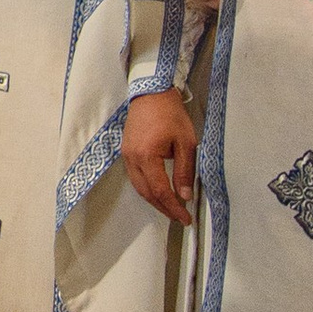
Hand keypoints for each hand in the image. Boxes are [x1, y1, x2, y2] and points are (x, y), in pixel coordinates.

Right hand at [124, 88, 197, 225]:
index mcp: (148, 156)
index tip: (186, 218)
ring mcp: (127, 155)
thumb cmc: (170, 114)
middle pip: (146, 193)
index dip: (173, 208)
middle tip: (180, 216)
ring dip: (154, 200)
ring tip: (171, 207)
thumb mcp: (186, 143)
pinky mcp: (126, 151)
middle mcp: (133, 159)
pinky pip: (135, 177)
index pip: (160, 191)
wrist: (151, 93)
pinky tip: (158, 190)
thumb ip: (185, 171)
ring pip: (139, 187)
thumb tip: (185, 195)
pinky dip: (147, 188)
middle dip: (163, 208)